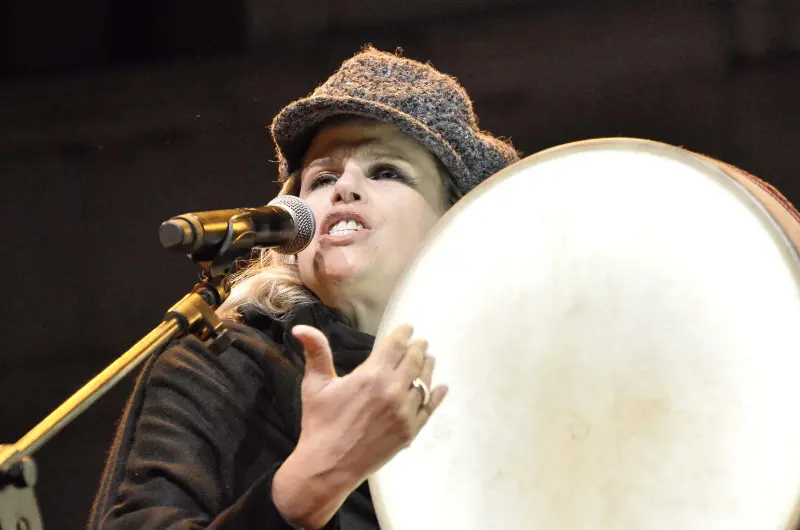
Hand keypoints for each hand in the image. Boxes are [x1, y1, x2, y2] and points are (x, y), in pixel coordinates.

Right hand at [272, 324, 446, 527]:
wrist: (328, 467)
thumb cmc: (319, 423)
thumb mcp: (315, 384)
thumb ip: (316, 352)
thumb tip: (301, 327)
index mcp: (371, 375)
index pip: (396, 345)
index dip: (404, 333)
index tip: (408, 328)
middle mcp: (393, 391)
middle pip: (414, 360)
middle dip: (418, 348)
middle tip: (421, 342)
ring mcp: (404, 413)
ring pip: (424, 382)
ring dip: (427, 367)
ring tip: (429, 359)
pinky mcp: (409, 431)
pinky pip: (428, 409)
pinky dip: (436, 396)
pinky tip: (441, 388)